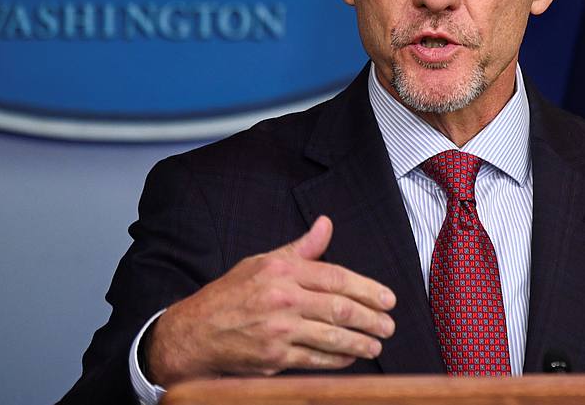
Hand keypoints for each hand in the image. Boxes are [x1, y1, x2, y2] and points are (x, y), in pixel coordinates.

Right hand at [145, 216, 396, 385]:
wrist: (195, 332)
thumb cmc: (231, 294)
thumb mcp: (262, 262)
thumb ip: (300, 248)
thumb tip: (326, 224)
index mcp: (282, 270)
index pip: (336, 277)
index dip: (367, 289)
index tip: (388, 299)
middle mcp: (282, 299)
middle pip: (339, 309)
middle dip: (371, 319)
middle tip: (389, 325)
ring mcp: (278, 331)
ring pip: (331, 337)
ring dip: (360, 343)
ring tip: (377, 344)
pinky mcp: (273, 359)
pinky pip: (315, 360)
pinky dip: (337, 360)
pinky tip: (350, 359)